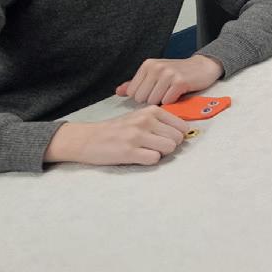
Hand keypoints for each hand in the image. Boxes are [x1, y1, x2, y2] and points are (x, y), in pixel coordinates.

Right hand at [43, 106, 188, 166]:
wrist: (87, 138)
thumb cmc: (117, 129)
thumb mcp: (139, 117)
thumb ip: (160, 122)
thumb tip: (183, 132)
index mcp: (151, 111)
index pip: (182, 126)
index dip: (177, 135)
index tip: (165, 138)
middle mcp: (146, 120)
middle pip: (177, 138)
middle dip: (169, 146)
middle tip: (154, 147)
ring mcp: (137, 136)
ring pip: (169, 148)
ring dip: (161, 153)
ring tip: (146, 151)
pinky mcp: (129, 151)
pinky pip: (154, 159)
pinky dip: (149, 161)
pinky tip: (138, 157)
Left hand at [115, 54, 223, 105]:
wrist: (202, 67)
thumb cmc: (178, 72)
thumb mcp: (155, 74)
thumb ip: (136, 83)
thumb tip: (119, 91)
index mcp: (147, 65)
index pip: (133, 92)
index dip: (143, 96)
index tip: (154, 91)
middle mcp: (156, 67)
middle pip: (142, 98)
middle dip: (152, 100)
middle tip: (163, 92)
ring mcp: (168, 74)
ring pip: (154, 101)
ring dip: (163, 101)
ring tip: (170, 93)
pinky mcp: (180, 82)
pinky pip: (167, 101)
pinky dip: (173, 101)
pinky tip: (178, 94)